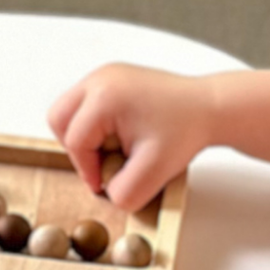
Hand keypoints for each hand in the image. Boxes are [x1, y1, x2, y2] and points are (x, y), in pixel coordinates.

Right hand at [47, 63, 216, 211]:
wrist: (210, 106)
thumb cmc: (187, 129)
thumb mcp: (154, 171)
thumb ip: (125, 192)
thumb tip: (108, 195)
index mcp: (104, 97)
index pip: (74, 140)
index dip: (87, 169)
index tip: (104, 183)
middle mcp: (100, 78)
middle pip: (59, 118)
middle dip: (76, 146)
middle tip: (101, 164)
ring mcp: (106, 74)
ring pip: (69, 110)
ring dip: (83, 135)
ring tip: (115, 148)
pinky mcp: (113, 77)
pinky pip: (85, 104)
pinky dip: (95, 124)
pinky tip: (123, 135)